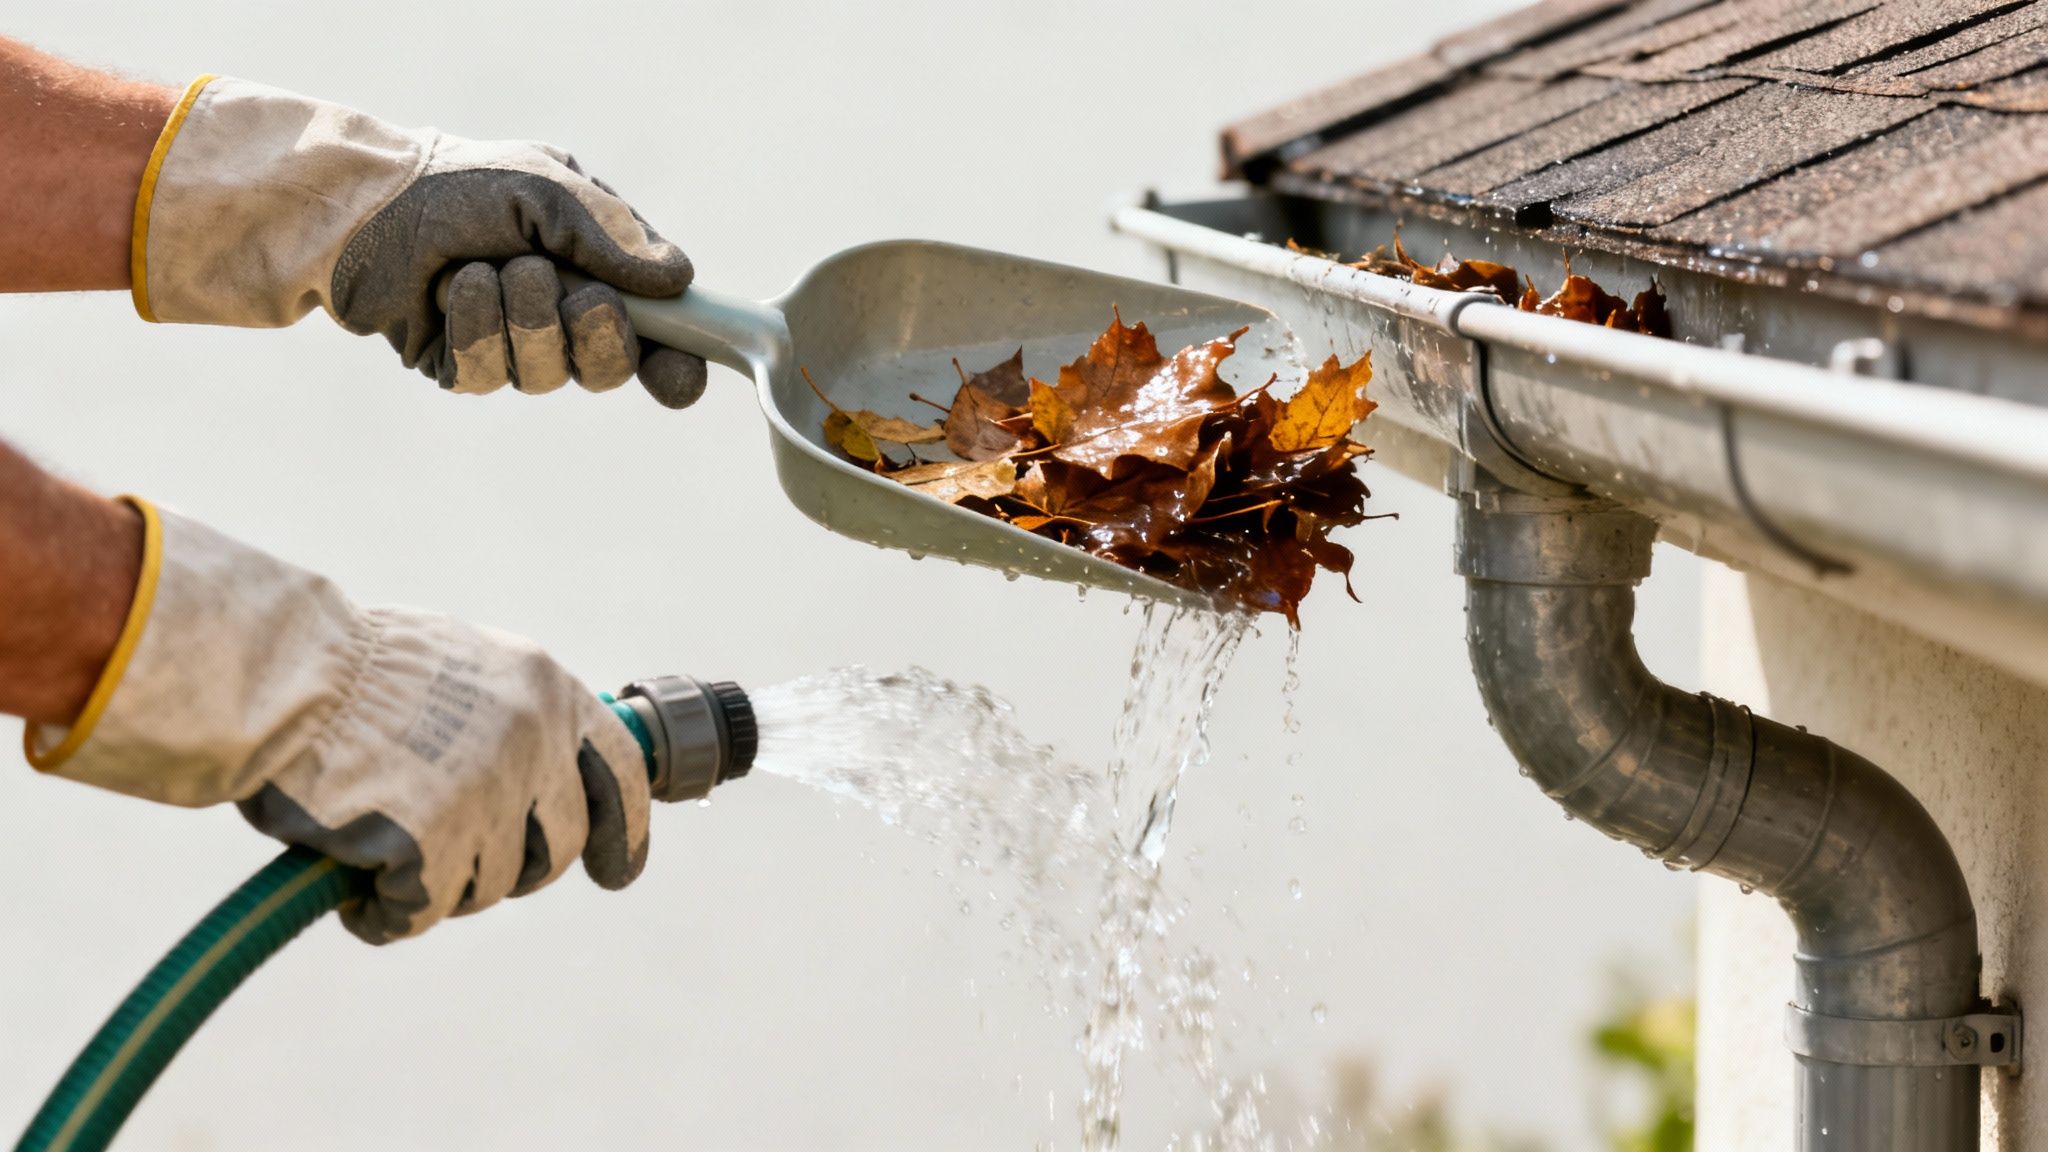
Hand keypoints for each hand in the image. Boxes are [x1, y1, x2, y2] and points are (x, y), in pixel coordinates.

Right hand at [25, 502, 651, 942]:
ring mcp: (490, 792)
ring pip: (490, 883)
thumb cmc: (344, 670)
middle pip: (556, 846)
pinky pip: (421, 910)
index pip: (623, 770)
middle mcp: (535, 739)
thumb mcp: (458, 665)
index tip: (615, 871)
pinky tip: (354, 888)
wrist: (278, 674)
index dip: (625, 829)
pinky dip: (385, 912)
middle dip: (513, 868)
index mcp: (546, 688)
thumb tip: (539, 781)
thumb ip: (509, 717)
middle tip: (455, 864)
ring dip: (439, 883)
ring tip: (381, 848)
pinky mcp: (434, 840)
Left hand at [133, 76, 705, 408]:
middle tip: (574, 291)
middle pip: (610, 369)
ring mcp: (514, 350)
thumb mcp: (551, 191)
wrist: (373, 198)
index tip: (679, 373)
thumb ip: (615, 236)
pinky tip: (452, 288)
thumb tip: (680, 280)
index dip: (676, 367)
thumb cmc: (468, 183)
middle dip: (596, 330)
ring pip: (547, 373)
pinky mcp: (462, 369)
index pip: (660, 343)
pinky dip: (473, 322)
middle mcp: (564, 322)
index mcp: (602, 278)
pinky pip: (487, 372)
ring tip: (486, 266)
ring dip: (521, 312)